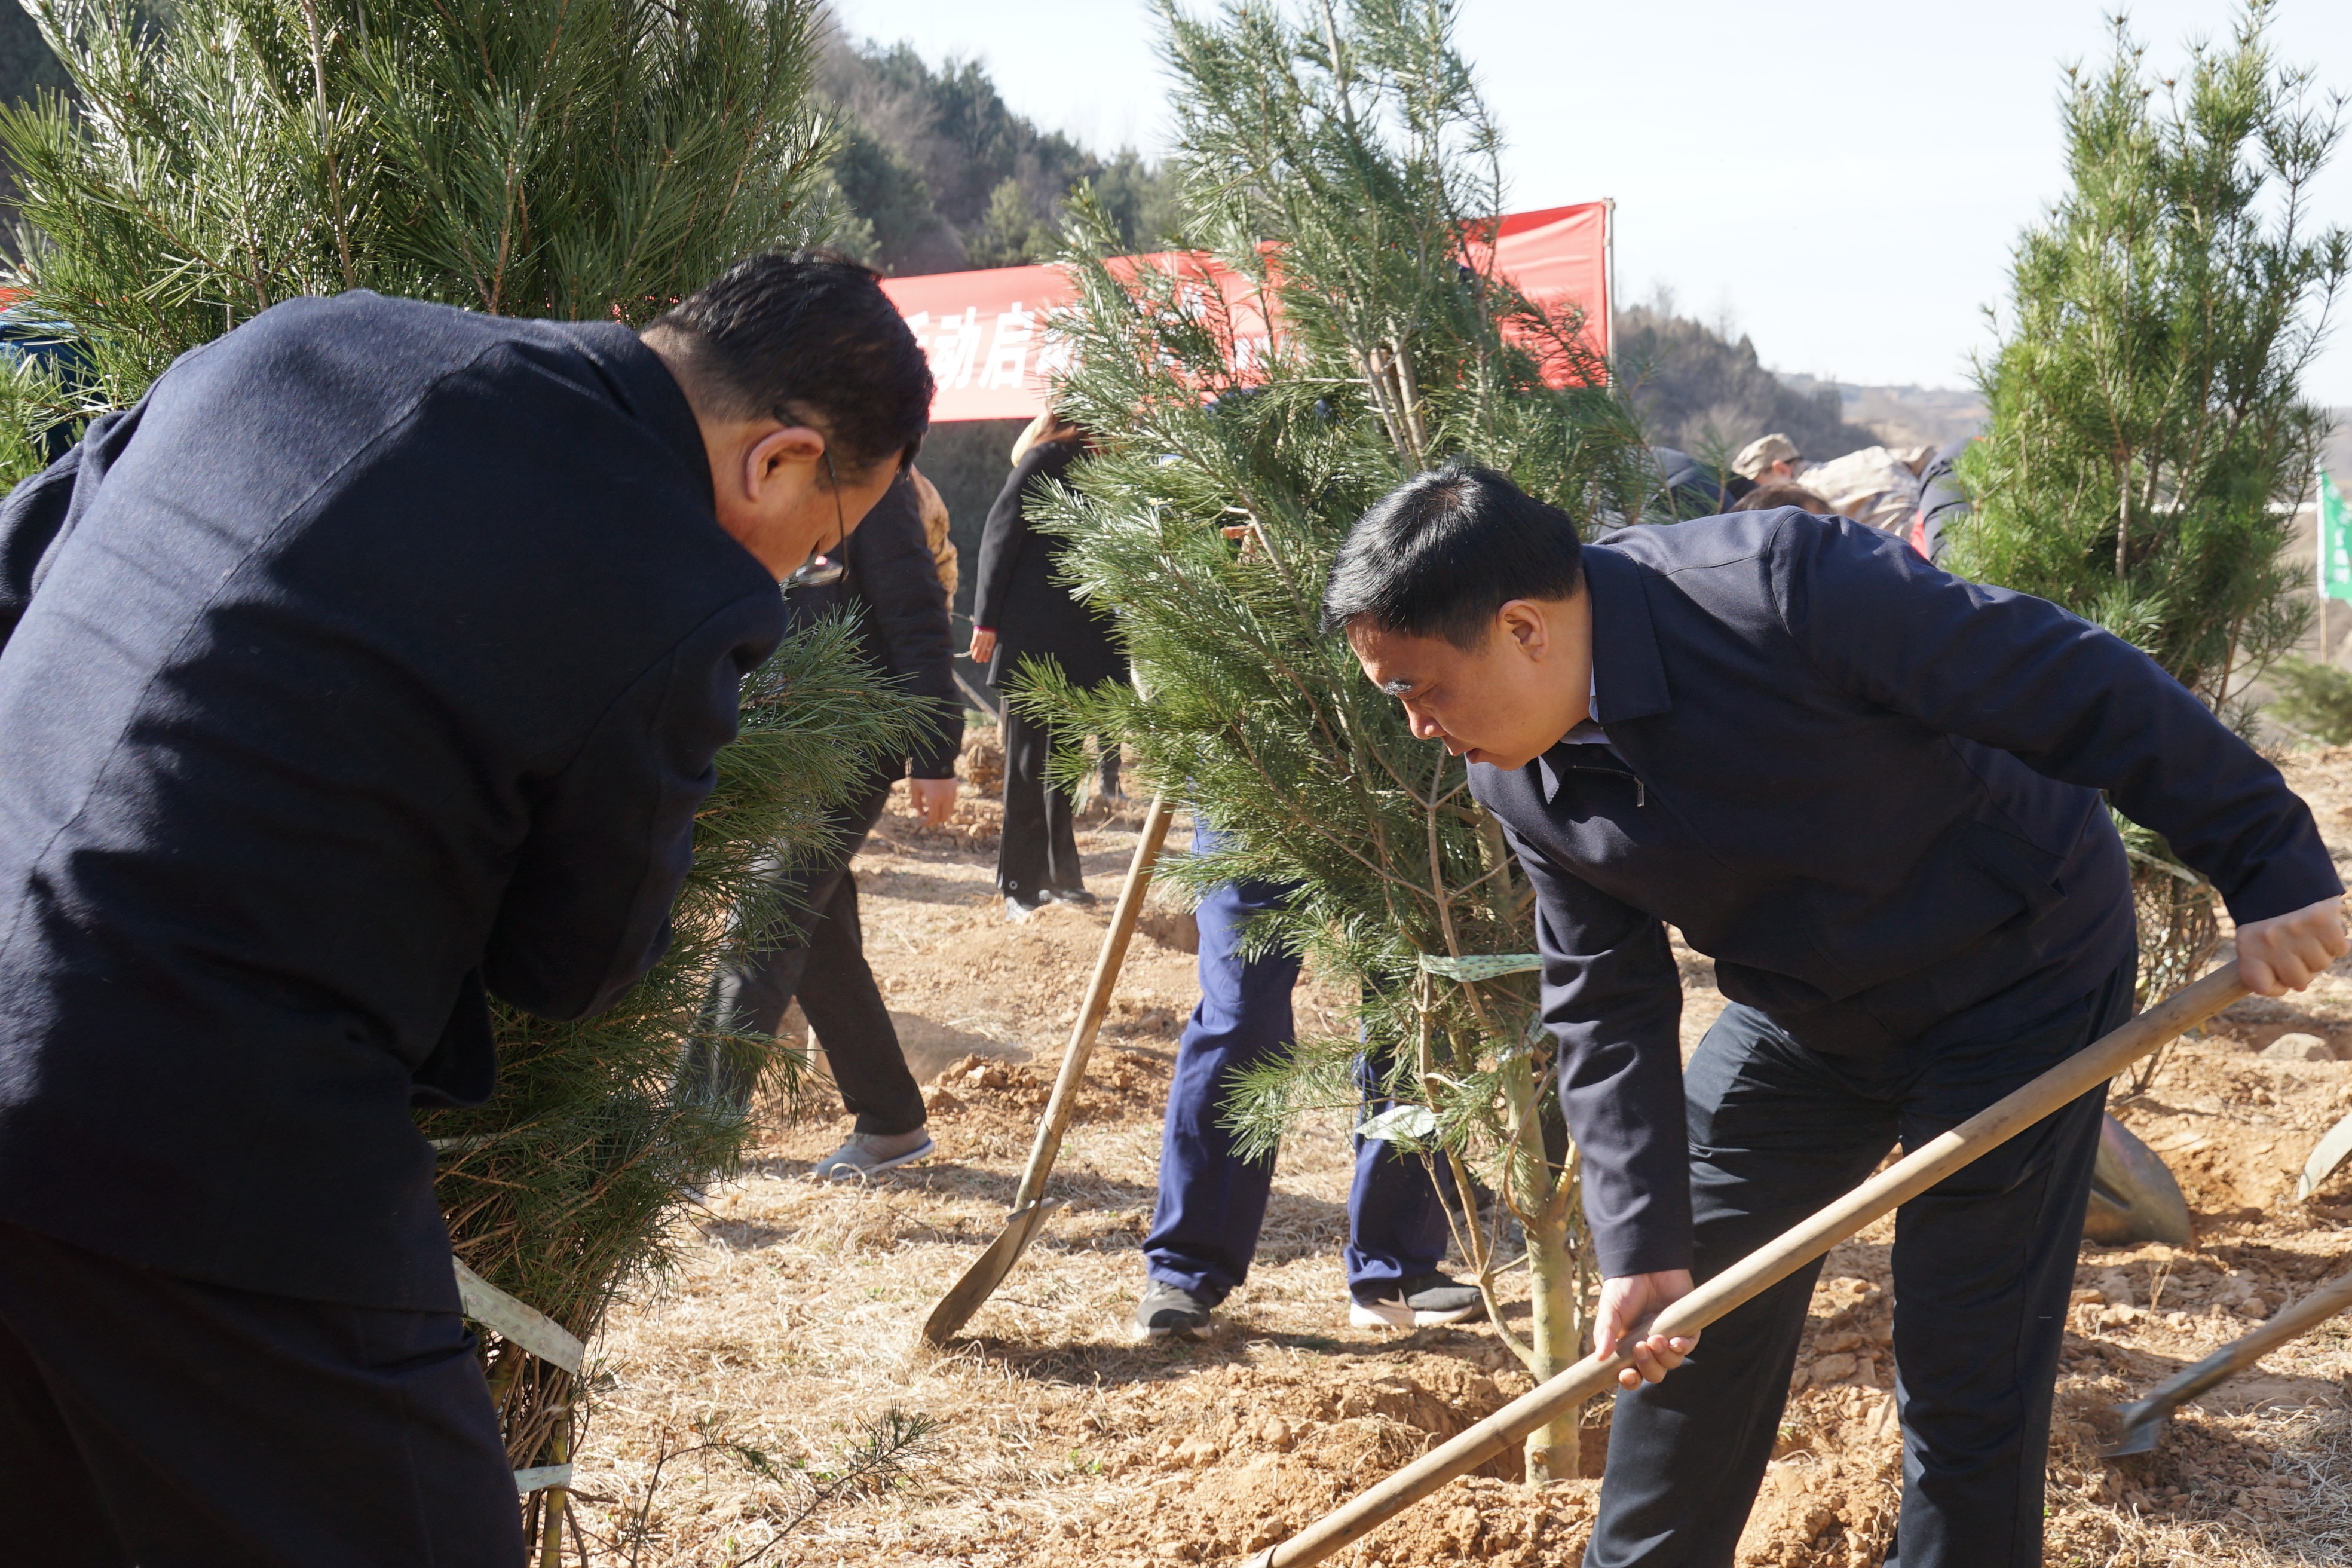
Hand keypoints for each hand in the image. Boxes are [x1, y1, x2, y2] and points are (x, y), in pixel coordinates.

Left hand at [907, 776, 958, 825]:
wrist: (935, 758)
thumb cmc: (921, 773)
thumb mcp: (914, 788)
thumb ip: (916, 802)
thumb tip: (921, 813)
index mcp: (934, 799)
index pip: (932, 818)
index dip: (926, 823)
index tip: (921, 823)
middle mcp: (945, 798)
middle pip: (943, 817)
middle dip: (935, 820)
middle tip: (926, 816)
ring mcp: (952, 794)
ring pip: (949, 811)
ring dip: (941, 813)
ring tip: (931, 808)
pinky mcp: (955, 788)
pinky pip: (952, 802)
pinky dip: (945, 806)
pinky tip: (937, 800)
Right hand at [967, 627, 996, 663]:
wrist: (987, 619)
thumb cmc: (990, 629)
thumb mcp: (993, 635)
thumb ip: (990, 643)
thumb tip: (986, 652)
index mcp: (993, 638)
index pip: (990, 649)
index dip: (987, 655)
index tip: (985, 660)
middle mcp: (987, 638)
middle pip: (983, 649)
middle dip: (980, 656)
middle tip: (978, 661)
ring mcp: (982, 635)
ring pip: (978, 646)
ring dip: (976, 653)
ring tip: (974, 658)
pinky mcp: (976, 633)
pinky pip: (974, 640)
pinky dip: (973, 645)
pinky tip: (971, 650)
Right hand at [1596, 1270, 1698, 1388]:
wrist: (1645, 1262)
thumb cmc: (1625, 1286)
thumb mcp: (1610, 1309)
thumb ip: (1605, 1331)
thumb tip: (1599, 1357)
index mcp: (1629, 1347)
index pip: (1631, 1373)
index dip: (1630, 1380)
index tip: (1626, 1375)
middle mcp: (1649, 1346)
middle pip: (1654, 1373)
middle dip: (1648, 1368)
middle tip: (1640, 1348)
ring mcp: (1668, 1337)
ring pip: (1671, 1363)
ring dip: (1664, 1356)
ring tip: (1655, 1338)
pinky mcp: (1687, 1327)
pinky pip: (1689, 1346)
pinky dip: (1682, 1347)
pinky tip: (1675, 1340)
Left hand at [2236, 894, 2347, 995]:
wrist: (2278, 863)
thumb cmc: (2266, 904)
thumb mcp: (2255, 931)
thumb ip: (2270, 962)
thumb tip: (2301, 987)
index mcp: (2248, 946)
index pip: (2262, 986)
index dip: (2275, 986)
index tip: (2279, 976)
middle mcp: (2272, 942)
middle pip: (2299, 980)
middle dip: (2303, 968)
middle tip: (2299, 949)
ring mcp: (2298, 933)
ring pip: (2321, 964)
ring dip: (2320, 952)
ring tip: (2309, 932)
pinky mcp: (2324, 922)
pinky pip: (2339, 949)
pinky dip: (2337, 941)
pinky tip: (2326, 928)